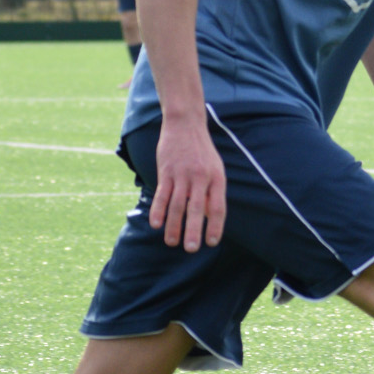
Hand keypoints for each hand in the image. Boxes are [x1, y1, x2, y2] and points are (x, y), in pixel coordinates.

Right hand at [150, 115, 226, 248]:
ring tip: (172, 242)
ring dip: (173, 225)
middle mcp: (201, 177)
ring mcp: (182, 174)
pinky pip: (162, 194)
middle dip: (193, 230)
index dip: (215, 226)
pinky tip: (155, 224)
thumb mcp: (215, 169)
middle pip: (196, 208)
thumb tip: (210, 218)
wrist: (185, 124)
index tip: (211, 242)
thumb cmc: (202, 151)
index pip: (218, 207)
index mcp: (216, 178)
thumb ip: (212, 193)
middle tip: (190, 249)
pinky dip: (158, 210)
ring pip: (177, 204)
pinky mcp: (166, 171)